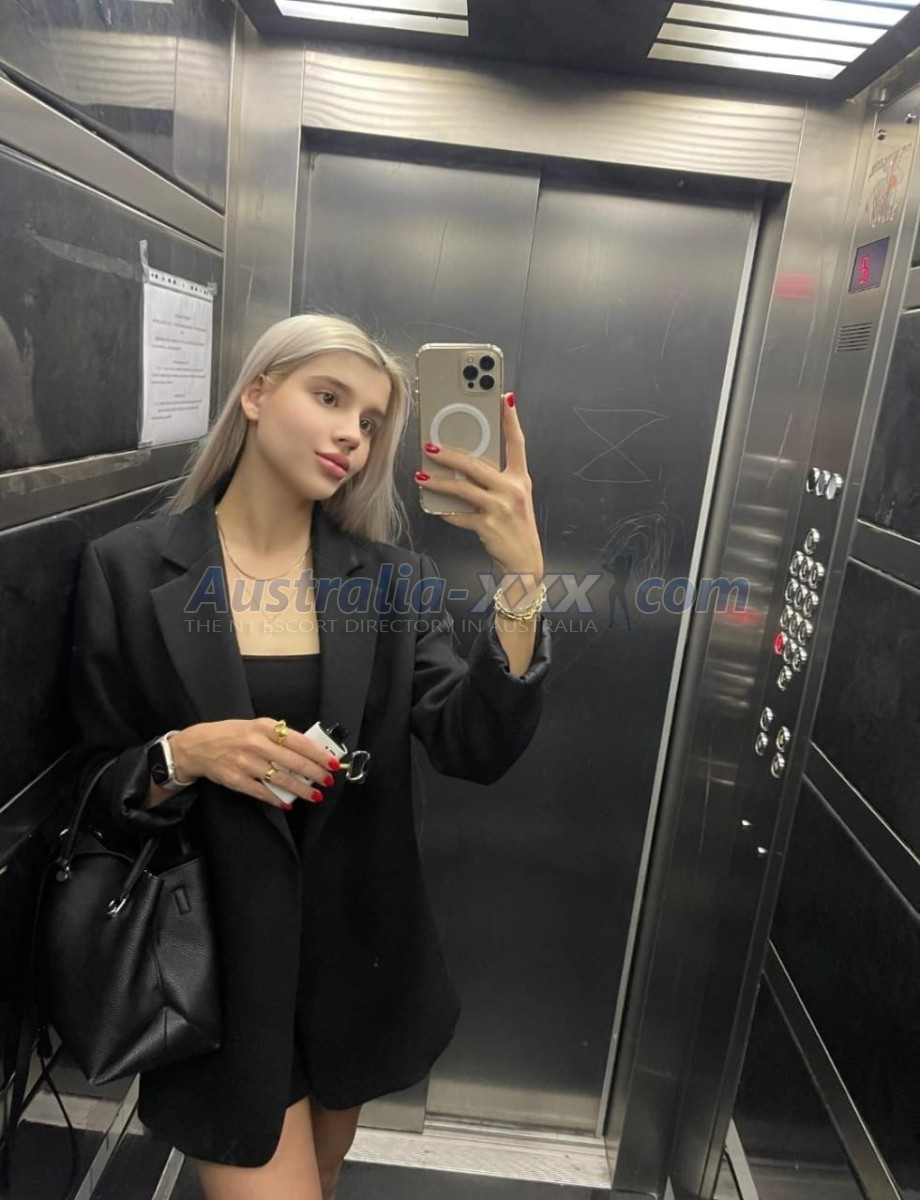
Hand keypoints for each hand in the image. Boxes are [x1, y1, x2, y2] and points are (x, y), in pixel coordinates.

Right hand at [170, 720, 342, 809]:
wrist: (198, 746)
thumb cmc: (232, 734)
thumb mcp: (257, 726)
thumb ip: (280, 737)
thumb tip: (308, 751)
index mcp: (264, 727)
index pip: (299, 741)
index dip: (319, 754)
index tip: (333, 763)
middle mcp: (256, 744)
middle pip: (294, 762)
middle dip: (315, 774)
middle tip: (327, 781)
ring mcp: (246, 763)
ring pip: (281, 779)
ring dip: (301, 790)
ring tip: (314, 795)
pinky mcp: (237, 780)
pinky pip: (263, 792)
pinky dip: (277, 800)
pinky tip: (287, 803)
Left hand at [415, 392, 543, 581]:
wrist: (524, 562)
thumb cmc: (515, 526)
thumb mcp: (513, 498)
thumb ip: (496, 480)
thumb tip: (464, 464)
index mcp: (520, 479)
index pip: (517, 443)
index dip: (511, 419)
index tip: (504, 397)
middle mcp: (513, 490)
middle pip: (477, 465)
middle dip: (450, 454)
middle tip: (430, 446)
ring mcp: (501, 508)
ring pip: (463, 488)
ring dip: (439, 482)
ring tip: (421, 476)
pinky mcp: (489, 525)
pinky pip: (460, 515)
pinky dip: (446, 512)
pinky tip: (435, 508)